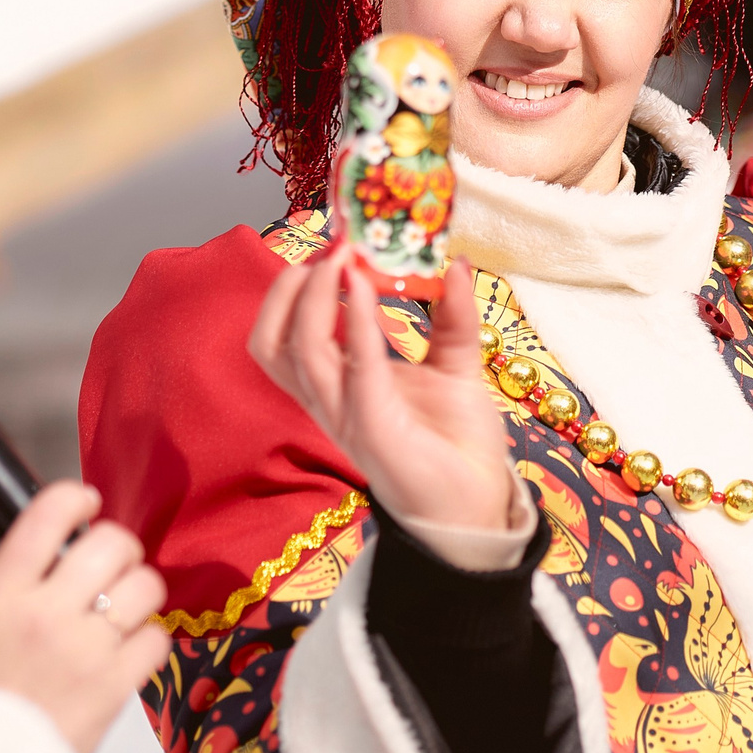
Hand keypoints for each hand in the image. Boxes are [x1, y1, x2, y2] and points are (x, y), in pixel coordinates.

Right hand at [0, 483, 171, 752]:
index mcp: (0, 595)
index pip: (50, 514)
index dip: (76, 498)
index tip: (83, 504)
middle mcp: (45, 616)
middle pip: (111, 543)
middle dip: (116, 547)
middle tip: (107, 564)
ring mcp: (84, 652)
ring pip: (144, 586)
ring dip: (137, 591)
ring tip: (119, 607)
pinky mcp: (114, 688)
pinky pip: (156, 639)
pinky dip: (147, 640)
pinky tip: (124, 649)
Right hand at [249, 251, 516, 533]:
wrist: (482, 508)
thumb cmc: (458, 445)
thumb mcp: (454, 366)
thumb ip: (451, 318)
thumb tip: (452, 263)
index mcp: (338, 386)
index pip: (285, 334)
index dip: (296, 287)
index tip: (336, 244)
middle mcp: (330, 401)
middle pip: (270, 342)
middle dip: (287, 289)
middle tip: (330, 250)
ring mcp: (345, 417)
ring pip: (295, 352)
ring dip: (313, 298)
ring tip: (341, 259)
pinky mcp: (373, 430)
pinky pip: (352, 369)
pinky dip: (354, 322)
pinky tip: (366, 286)